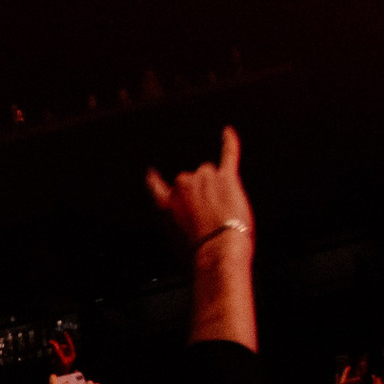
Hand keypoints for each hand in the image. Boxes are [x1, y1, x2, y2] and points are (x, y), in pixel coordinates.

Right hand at [145, 126, 251, 252]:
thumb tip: (189, 216)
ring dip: (217, 186)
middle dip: (201, 192)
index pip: (157, 185)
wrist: (216, 251)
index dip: (159, 184)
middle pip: (192, 178)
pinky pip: (228, 154)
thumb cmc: (196, 251)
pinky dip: (229, 142)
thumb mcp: (173, 238)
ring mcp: (204, 179)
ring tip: (223, 208)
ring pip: (210, 172)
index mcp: (163, 202)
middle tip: (209, 216)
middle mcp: (180, 185)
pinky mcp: (227, 178)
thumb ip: (176, 219)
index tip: (153, 174)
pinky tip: (228, 131)